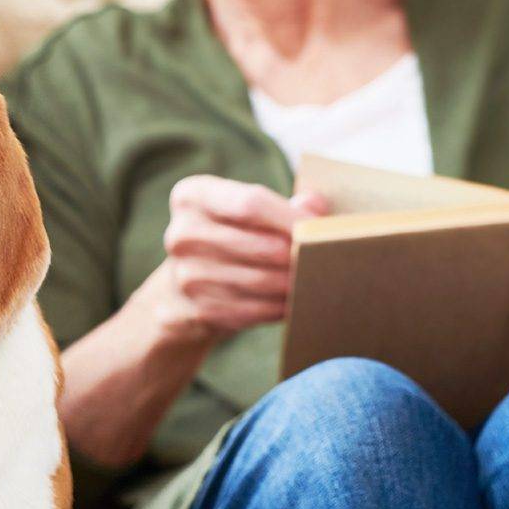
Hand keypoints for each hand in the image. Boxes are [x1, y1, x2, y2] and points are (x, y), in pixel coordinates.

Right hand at [145, 175, 327, 345]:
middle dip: (298, 255)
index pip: (250, 203)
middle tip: (327, 259)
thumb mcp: (245, 210)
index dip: (291, 218)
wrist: (184, 286)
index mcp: (192, 197)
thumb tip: (316, 206)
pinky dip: (280, 307)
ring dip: (293, 284)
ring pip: (261, 282)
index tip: (321, 228)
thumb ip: (281, 205)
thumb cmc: (230, 236)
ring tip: (315, 280)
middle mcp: (181, 235)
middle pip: (260, 246)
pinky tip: (294, 301)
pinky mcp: (197, 310)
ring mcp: (185, 276)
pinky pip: (253, 311)